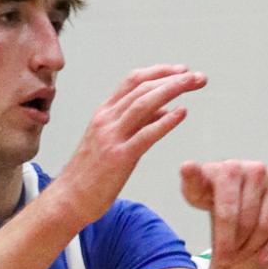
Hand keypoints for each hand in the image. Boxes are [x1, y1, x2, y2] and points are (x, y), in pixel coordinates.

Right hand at [52, 68, 206, 227]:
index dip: (160, 72)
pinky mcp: (118, 157)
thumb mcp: (114, 141)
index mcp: (105, 113)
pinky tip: (182, 113)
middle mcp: (106, 119)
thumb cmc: (92, 173)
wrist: (69, 198)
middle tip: (198, 77)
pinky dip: (165, 121)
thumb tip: (166, 110)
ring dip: (172, 90)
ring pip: (144, 104)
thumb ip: (138, 124)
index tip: (183, 70)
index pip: (134, 81)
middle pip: (142, 88)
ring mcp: (111, 137)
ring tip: (194, 84)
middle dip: (173, 78)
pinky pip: (145, 135)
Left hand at [180, 160, 267, 267]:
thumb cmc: (213, 192)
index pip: (228, 212)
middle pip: (248, 222)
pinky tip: (262, 258)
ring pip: (267, 224)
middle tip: (228, 262)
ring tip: (241, 258)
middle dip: (237, 247)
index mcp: (230, 168)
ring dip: (254, 248)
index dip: (224, 241)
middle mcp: (255, 168)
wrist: (235, 186)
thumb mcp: (196, 189)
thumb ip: (191, 182)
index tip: (220, 262)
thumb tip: (186, 167)